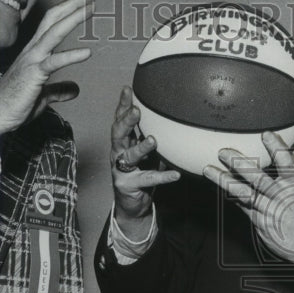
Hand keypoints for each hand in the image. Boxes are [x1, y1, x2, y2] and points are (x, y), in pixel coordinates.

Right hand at [0, 0, 95, 140]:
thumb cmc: (14, 105)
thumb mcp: (43, 95)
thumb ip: (59, 89)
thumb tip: (75, 89)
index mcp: (34, 52)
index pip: (52, 24)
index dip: (68, 12)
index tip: (85, 3)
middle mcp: (32, 51)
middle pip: (53, 20)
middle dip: (72, 5)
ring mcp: (32, 61)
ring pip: (54, 33)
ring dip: (73, 18)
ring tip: (91, 8)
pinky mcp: (33, 75)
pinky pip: (54, 62)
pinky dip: (71, 56)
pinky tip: (88, 52)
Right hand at [111, 85, 179, 237]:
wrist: (131, 203)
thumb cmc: (140, 172)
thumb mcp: (145, 151)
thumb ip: (151, 136)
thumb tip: (173, 117)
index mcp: (122, 142)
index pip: (119, 119)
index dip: (122, 104)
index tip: (128, 89)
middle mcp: (118, 153)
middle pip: (118, 133)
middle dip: (126, 121)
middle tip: (136, 111)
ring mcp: (120, 170)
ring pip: (129, 156)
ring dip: (141, 147)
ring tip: (153, 140)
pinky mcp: (127, 185)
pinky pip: (147, 179)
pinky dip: (163, 176)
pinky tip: (175, 174)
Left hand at [202, 131, 293, 267]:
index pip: (286, 163)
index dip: (277, 147)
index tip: (266, 134)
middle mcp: (280, 196)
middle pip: (258, 178)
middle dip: (240, 164)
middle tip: (223, 151)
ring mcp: (268, 209)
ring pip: (243, 193)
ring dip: (224, 180)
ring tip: (208, 169)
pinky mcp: (258, 220)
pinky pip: (240, 205)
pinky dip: (229, 194)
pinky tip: (216, 184)